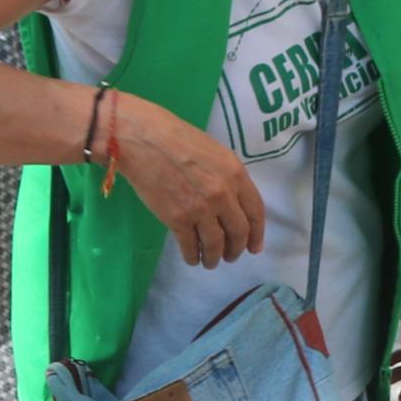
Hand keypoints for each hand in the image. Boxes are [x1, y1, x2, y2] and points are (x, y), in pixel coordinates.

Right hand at [111, 101, 264, 267]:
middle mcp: (223, 195)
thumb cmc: (178, 138)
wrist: (144, 139)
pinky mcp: (177, 219)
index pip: (256, 212)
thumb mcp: (216, 152)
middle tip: (230, 256)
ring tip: (210, 262)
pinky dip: (193, 256)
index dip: (256, 234)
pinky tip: (192, 258)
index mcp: (236, 175)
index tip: (254, 247)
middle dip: (236, 250)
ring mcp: (200, 209)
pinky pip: (190, 246)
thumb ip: (229, 178)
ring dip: (214, 258)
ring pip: (215, 245)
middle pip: (238, 233)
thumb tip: (233, 204)